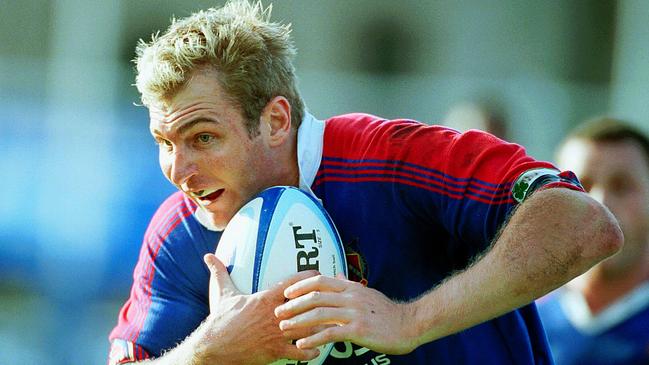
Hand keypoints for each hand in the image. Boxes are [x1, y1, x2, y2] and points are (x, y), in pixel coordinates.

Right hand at [199, 254, 320, 364]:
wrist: (214, 347)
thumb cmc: (220, 320)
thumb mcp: (221, 294)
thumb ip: (219, 273)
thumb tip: (208, 256)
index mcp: (266, 298)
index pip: (293, 284)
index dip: (309, 278)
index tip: (319, 275)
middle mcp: (275, 314)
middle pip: (306, 305)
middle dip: (321, 302)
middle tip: (332, 299)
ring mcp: (277, 333)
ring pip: (308, 328)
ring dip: (320, 327)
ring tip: (331, 325)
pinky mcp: (276, 351)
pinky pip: (300, 352)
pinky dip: (310, 350)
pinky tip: (316, 349)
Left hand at [274, 274, 419, 354]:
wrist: (410, 325)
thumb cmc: (386, 312)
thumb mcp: (366, 293)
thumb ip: (348, 285)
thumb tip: (335, 275)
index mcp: (351, 288)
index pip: (320, 280)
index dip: (300, 286)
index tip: (286, 293)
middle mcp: (351, 297)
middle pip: (315, 296)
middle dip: (293, 304)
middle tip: (278, 311)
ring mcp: (355, 313)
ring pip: (319, 314)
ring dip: (298, 321)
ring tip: (284, 328)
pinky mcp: (359, 330)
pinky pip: (330, 334)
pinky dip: (313, 338)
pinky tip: (302, 344)